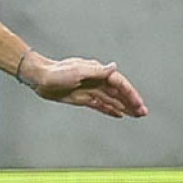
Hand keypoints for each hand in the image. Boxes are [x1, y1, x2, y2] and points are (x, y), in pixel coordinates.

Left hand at [19, 52, 148, 118]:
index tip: (139, 105)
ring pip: (111, 100)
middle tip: (143, 113)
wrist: (39, 78)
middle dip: (131, 102)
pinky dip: (110, 109)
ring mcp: (90, 90)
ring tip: (136, 115)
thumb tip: (114, 67)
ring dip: (123, 107)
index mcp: (98, 72)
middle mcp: (96, 81)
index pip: (119, 84)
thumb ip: (98, 71)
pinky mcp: (82, 98)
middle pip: (118, 93)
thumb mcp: (78, 70)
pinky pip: (100, 105)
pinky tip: (119, 114)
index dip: (131, 94)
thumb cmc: (56, 72)